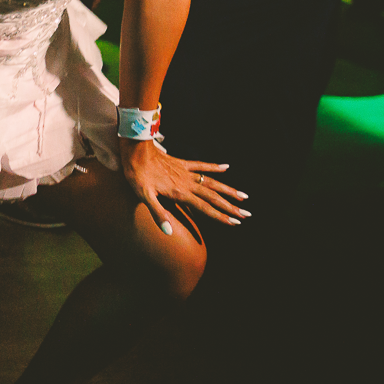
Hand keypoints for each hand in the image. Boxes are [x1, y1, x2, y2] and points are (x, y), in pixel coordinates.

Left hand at [119, 139, 249, 234]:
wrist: (136, 151)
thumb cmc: (138, 175)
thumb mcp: (144, 197)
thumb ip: (158, 214)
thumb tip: (169, 232)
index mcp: (180, 193)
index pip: (205, 207)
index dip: (220, 216)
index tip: (235, 222)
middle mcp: (187, 183)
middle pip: (214, 197)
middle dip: (231, 206)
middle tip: (246, 214)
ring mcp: (186, 172)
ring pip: (212, 182)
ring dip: (228, 190)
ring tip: (243, 196)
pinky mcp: (182, 163)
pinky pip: (202, 166)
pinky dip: (215, 167)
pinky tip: (227, 167)